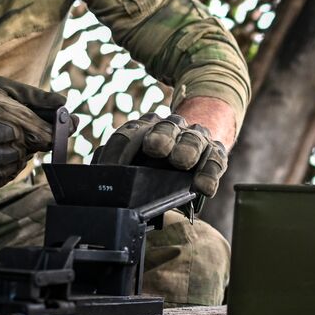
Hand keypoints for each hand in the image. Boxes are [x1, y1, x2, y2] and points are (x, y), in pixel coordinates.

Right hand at [0, 76, 64, 184]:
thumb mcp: (4, 87)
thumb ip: (36, 96)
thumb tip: (64, 102)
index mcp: (7, 117)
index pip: (47, 135)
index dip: (57, 130)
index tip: (62, 123)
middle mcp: (0, 142)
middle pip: (37, 148)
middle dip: (34, 138)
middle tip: (17, 126)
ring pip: (24, 161)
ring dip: (19, 150)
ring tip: (0, 138)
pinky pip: (11, 174)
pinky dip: (8, 164)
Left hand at [94, 112, 227, 197]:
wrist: (192, 149)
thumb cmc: (155, 162)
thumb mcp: (135, 160)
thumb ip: (118, 167)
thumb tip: (98, 180)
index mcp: (143, 128)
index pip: (128, 134)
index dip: (119, 151)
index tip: (112, 169)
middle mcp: (170, 128)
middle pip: (163, 129)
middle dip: (158, 137)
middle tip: (153, 147)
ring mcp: (194, 138)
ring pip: (192, 139)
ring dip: (186, 149)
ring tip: (181, 161)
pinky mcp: (216, 152)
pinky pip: (215, 160)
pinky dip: (209, 174)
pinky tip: (204, 187)